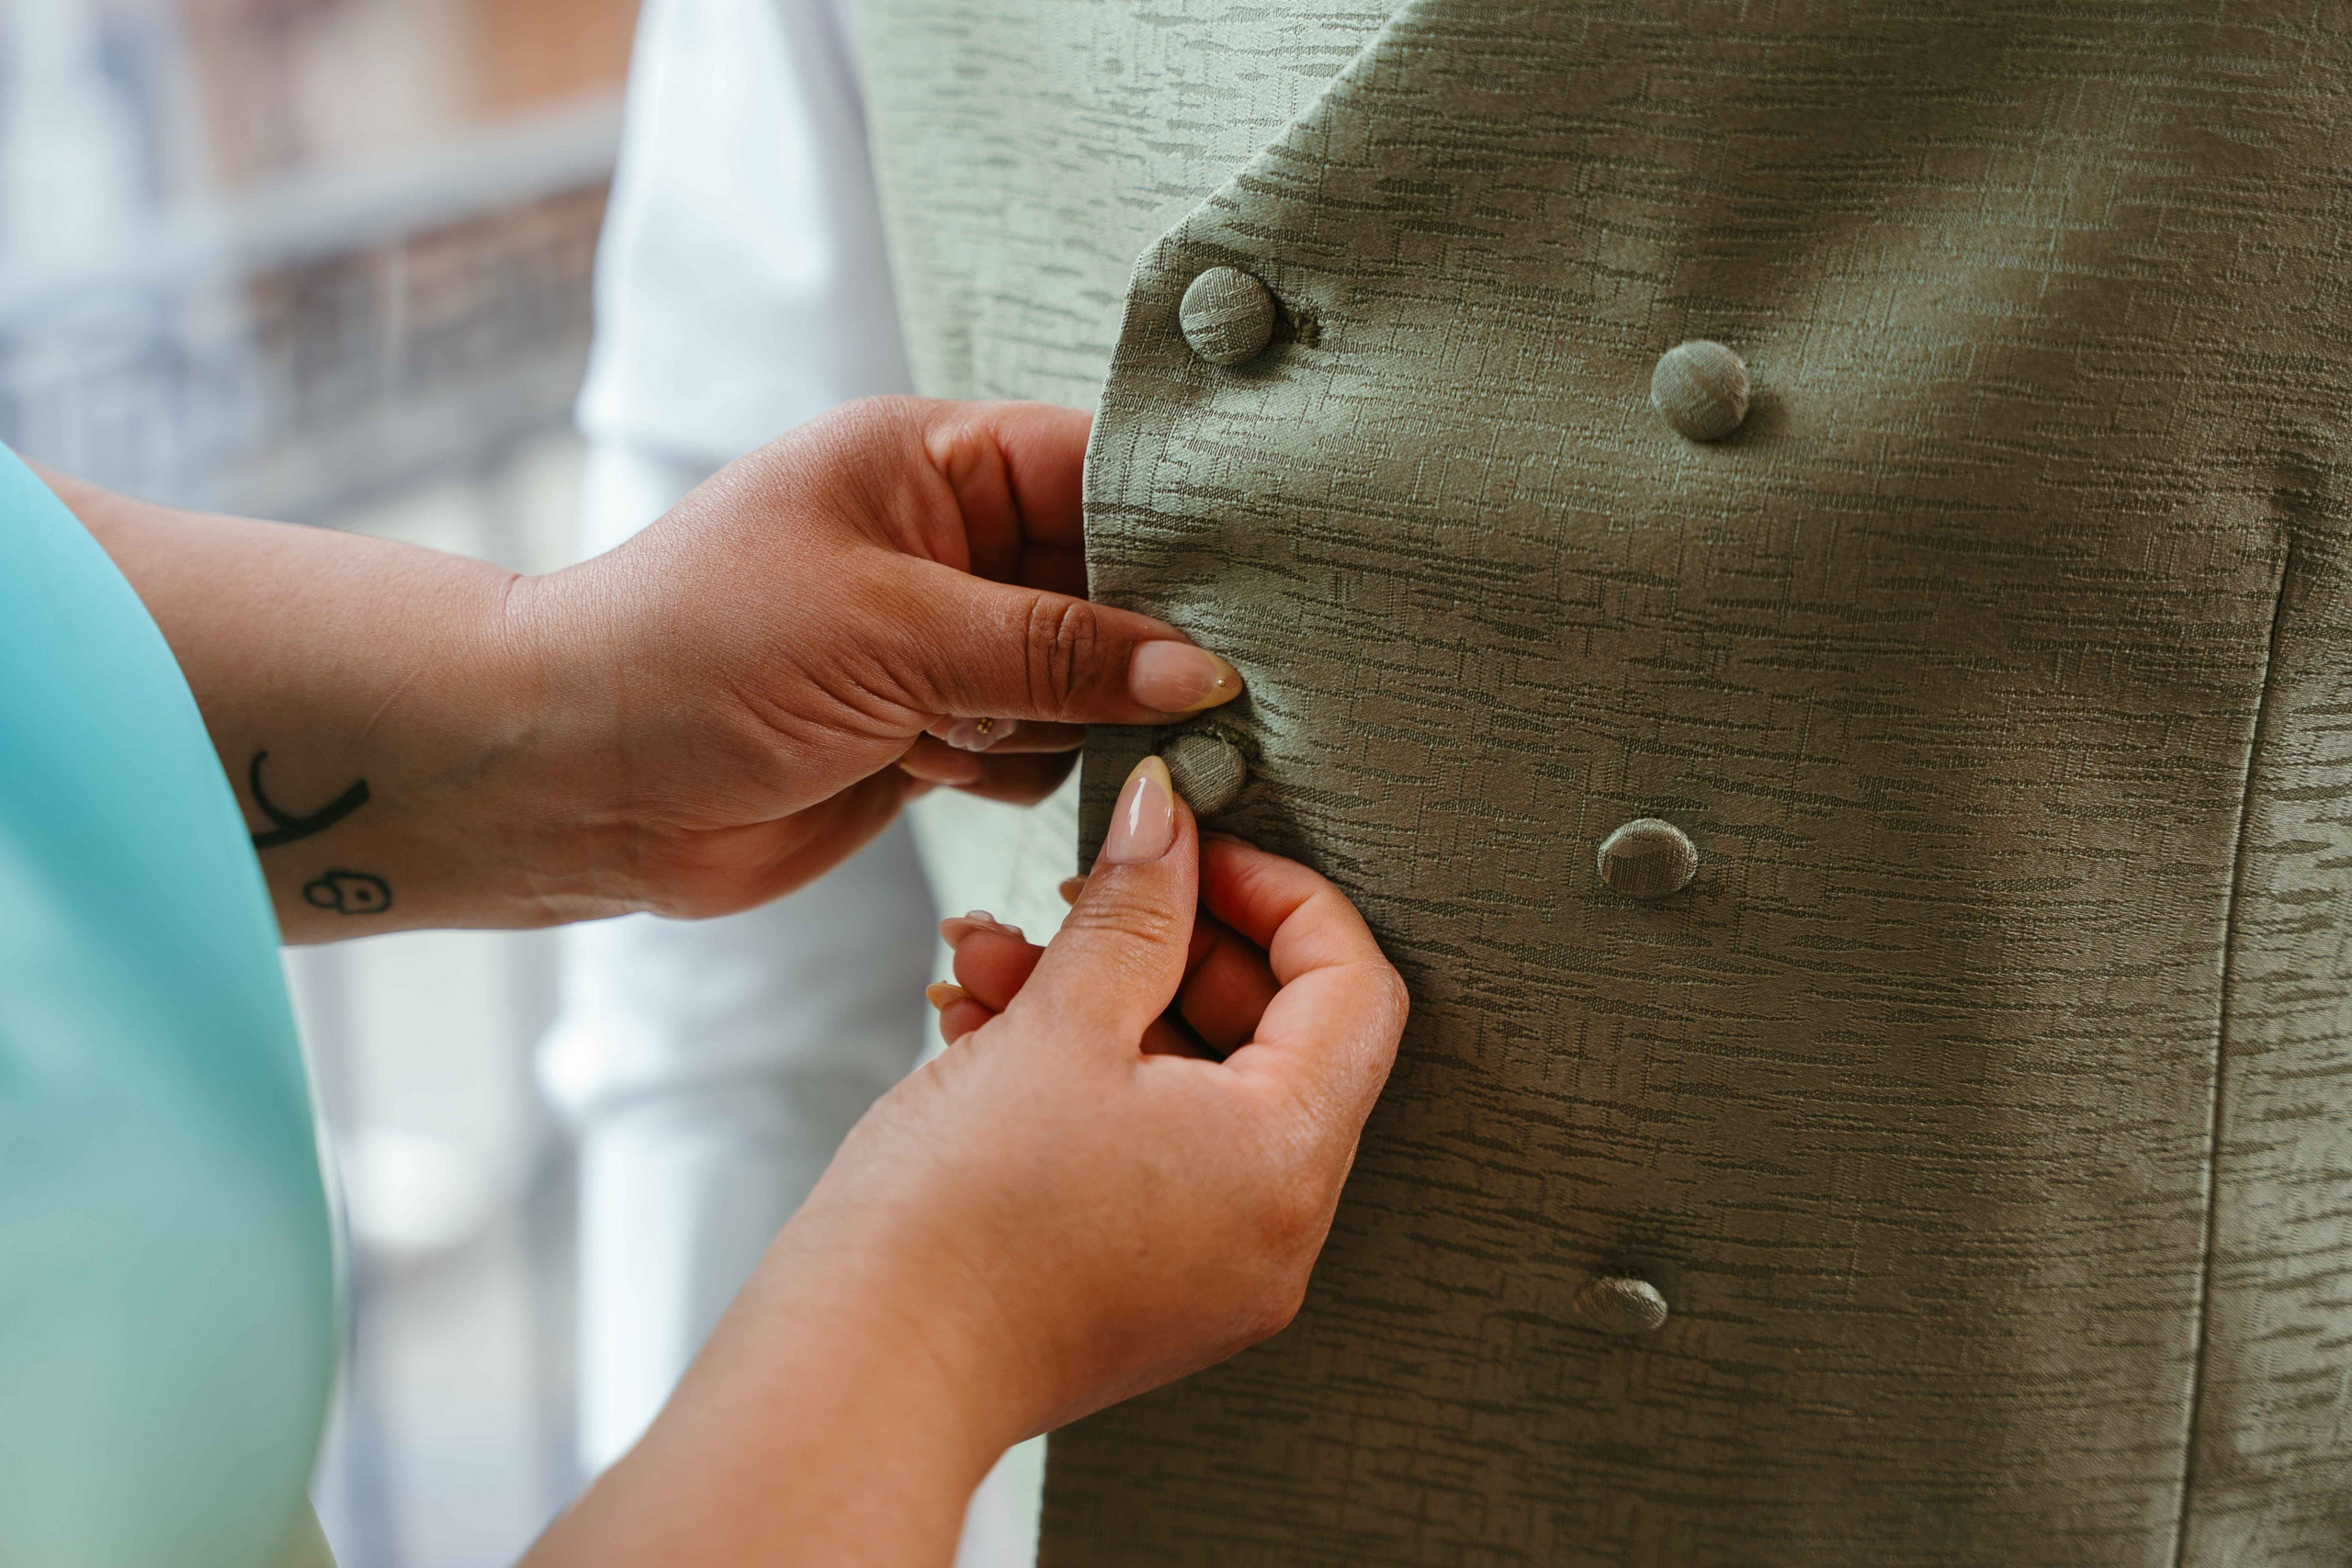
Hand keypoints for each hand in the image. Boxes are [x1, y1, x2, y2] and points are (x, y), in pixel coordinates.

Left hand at [509, 397, 1244, 918]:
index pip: (1096, 465)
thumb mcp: (889, 630)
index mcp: (929, 463)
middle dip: (1145, 639)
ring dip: (1079, 717)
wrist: (575, 783)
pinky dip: (1029, 768)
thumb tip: (1201, 669)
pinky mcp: (932, 732)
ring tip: (1037, 738)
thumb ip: (1053, 648)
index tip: (1270, 579)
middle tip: (1223, 692)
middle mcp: (946, 545)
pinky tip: (962, 769)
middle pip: (1107, 579)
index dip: (1180, 521)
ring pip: (1083, 677)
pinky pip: (1039, 747)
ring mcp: (941, 643)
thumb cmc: (695, 655)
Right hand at [529, 755, 1407, 1565]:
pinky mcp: (1148, 1286)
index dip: (1274, 891)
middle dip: (1162, 943)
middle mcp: (1276, 1226)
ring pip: (1192, 1085)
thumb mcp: (1057, 1026)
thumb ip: (1131, 906)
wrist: (858, 1380)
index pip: (1351, 983)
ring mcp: (1215, 1266)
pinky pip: (1151, 1147)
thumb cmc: (954, 1225)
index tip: (1189, 847)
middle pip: (1273, 1033)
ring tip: (989, 960)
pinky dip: (1084, 1078)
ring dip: (1100, 1001)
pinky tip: (983, 1028)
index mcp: (1286, 1159)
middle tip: (1078, 894)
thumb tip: (1167, 815)